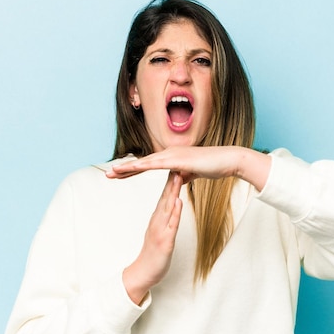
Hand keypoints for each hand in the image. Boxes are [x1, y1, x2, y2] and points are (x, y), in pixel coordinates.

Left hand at [107, 146, 270, 190]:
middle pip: (141, 163)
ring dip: (128, 167)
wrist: (227, 160)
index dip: (130, 171)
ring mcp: (172, 155)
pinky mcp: (178, 159)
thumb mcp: (192, 174)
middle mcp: (168, 154)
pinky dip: (144, 166)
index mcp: (170, 158)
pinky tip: (133, 168)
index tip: (117, 176)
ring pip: (145, 162)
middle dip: (123, 169)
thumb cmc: (212, 166)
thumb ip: (182, 176)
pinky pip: (157, 164)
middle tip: (106, 174)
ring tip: (112, 172)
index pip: (146, 166)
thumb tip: (176, 180)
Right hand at [122, 171, 182, 304]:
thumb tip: (172, 204)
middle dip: (171, 179)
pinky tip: (178, 202)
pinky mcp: (164, 241)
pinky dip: (174, 212)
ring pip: (167, 207)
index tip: (176, 164)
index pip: (165, 195)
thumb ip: (165, 218)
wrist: (143, 273)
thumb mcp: (160, 232)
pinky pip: (171, 224)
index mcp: (157, 218)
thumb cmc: (154, 253)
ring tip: (177, 175)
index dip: (171, 180)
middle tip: (176, 161)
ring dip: (172, 191)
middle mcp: (157, 221)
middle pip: (165, 196)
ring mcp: (160, 230)